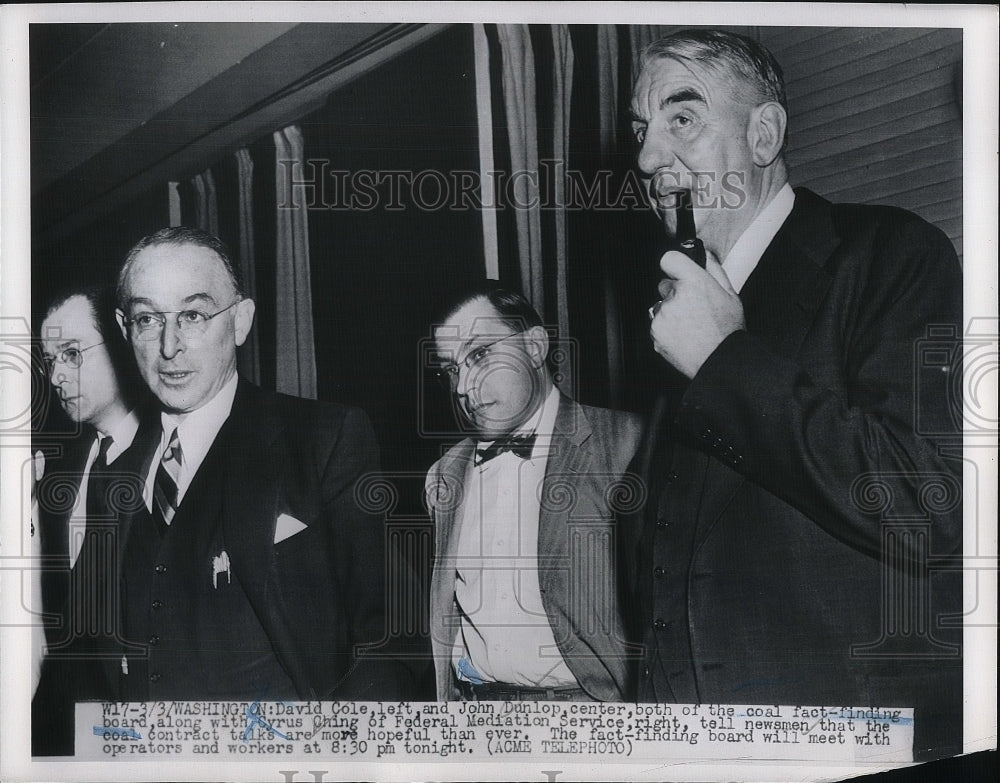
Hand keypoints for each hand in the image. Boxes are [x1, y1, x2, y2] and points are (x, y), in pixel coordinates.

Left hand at [649, 250, 745, 377]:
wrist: (719, 361)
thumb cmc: (728, 331)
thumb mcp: (730, 295)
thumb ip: (714, 270)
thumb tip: (704, 255)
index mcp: (694, 283)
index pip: (669, 259)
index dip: (674, 265)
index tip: (678, 271)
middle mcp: (675, 297)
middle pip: (664, 285)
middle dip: (675, 293)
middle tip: (693, 308)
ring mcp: (663, 316)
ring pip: (660, 306)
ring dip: (670, 312)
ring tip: (690, 325)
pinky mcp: (655, 332)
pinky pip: (657, 324)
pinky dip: (666, 328)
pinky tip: (683, 335)